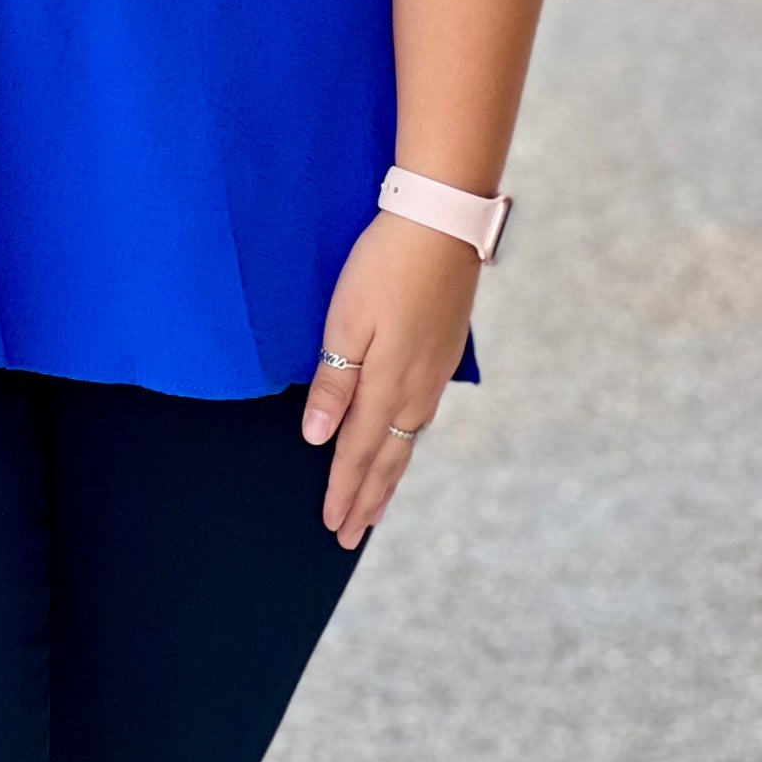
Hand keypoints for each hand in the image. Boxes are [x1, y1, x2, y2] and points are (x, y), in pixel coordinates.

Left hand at [301, 210, 478, 550]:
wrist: (441, 225)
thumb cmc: (384, 267)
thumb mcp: (346, 321)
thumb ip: (334, 383)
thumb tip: (317, 438)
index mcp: (387, 384)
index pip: (359, 451)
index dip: (343, 489)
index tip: (332, 525)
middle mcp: (416, 389)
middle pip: (388, 457)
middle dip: (367, 498)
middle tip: (349, 535)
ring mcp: (435, 373)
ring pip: (408, 440)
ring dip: (389, 477)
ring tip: (376, 506)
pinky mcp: (444, 354)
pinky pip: (422, 417)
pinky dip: (407, 444)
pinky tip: (403, 445)